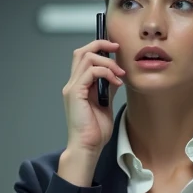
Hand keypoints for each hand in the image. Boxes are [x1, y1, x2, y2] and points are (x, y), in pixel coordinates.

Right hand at [63, 38, 124, 153]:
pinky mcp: (75, 93)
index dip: (98, 47)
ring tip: (119, 74)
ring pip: (86, 58)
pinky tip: (116, 82)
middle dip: (101, 44)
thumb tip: (116, 74)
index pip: (83, 56)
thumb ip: (108, 87)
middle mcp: (72, 84)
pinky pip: (91, 72)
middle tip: (117, 48)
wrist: (88, 147)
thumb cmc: (95, 131)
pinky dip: (106, 72)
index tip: (115, 49)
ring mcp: (72, 88)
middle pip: (81, 51)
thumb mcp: (106, 103)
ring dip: (107, 62)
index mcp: (78, 86)